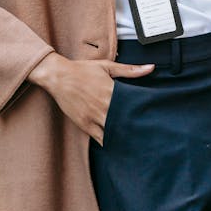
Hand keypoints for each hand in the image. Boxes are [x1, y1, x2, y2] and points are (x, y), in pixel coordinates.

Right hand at [28, 53, 153, 142]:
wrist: (59, 76)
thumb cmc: (82, 70)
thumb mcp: (107, 66)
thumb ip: (130, 70)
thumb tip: (150, 68)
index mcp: (111, 91)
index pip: (132, 106)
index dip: (142, 113)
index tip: (152, 117)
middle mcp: (103, 106)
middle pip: (124, 121)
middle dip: (134, 126)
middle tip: (147, 132)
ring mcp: (93, 117)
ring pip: (113, 132)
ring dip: (123, 135)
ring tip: (135, 141)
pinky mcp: (85, 125)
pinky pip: (99, 137)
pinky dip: (109, 141)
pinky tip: (117, 143)